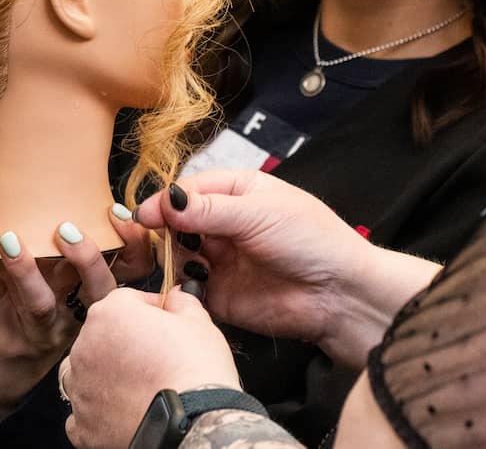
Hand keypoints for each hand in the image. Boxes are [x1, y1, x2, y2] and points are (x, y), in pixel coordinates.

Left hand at [0, 188, 155, 418]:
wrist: (6, 371)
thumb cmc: (25, 308)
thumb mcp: (32, 272)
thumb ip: (1, 229)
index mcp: (88, 288)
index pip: (128, 267)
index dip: (131, 243)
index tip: (117, 212)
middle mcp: (73, 310)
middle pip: (99, 289)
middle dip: (89, 257)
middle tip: (66, 228)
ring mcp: (43, 329)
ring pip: (41, 303)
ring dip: (25, 271)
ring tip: (8, 240)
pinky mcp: (11, 341)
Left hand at [63, 288, 238, 448]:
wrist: (192, 425)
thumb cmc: (196, 371)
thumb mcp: (199, 322)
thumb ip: (182, 301)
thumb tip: (176, 297)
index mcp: (109, 313)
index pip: (127, 300)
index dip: (151, 310)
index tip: (166, 323)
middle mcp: (85, 347)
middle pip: (103, 334)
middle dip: (126, 342)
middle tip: (157, 356)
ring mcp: (80, 388)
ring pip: (86, 371)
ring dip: (105, 374)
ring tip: (136, 384)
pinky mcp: (82, 424)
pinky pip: (84, 412)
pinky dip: (100, 411)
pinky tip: (123, 410)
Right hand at [137, 170, 438, 368]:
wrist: (339, 295)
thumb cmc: (310, 239)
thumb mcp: (259, 214)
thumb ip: (209, 211)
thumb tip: (165, 201)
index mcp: (237, 193)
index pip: (190, 190)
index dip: (167, 201)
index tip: (146, 214)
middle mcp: (225, 224)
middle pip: (178, 221)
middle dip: (162, 228)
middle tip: (146, 237)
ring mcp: (220, 260)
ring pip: (178, 253)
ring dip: (169, 255)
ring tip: (165, 260)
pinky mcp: (219, 296)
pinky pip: (187, 288)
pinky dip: (177, 286)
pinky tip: (177, 285)